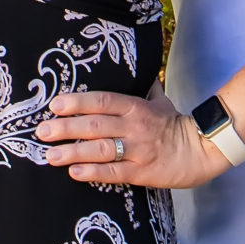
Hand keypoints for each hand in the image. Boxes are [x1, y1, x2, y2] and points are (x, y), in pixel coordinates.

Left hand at [37, 87, 225, 188]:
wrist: (203, 150)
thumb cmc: (175, 125)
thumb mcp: (160, 101)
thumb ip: (143, 87)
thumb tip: (134, 70)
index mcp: (136, 107)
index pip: (102, 101)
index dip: (78, 102)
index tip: (55, 105)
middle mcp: (134, 127)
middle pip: (95, 125)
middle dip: (66, 128)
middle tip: (42, 131)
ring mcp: (137, 150)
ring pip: (100, 150)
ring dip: (73, 152)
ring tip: (50, 155)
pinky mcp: (141, 172)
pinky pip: (114, 173)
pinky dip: (93, 173)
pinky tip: (75, 173)